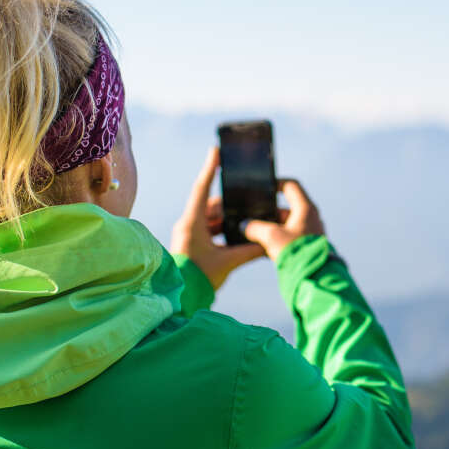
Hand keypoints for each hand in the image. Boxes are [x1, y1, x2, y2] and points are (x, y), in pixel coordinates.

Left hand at [169, 146, 263, 291]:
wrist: (179, 297)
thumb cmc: (198, 278)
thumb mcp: (227, 262)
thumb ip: (249, 251)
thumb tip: (269, 244)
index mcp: (192, 222)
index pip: (203, 189)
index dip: (210, 169)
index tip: (216, 151)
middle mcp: (187, 224)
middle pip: (211, 206)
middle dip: (230, 204)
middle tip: (246, 199)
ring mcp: (187, 234)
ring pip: (210, 219)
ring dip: (227, 220)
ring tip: (245, 220)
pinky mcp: (190, 244)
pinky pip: (208, 230)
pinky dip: (222, 230)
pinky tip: (237, 235)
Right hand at [243, 178, 326, 261]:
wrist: (315, 278)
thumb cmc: (297, 253)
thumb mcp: (272, 237)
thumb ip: (256, 228)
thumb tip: (245, 226)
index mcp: (305, 209)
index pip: (291, 186)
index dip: (276, 183)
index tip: (262, 188)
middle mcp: (310, 218)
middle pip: (286, 208)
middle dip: (267, 212)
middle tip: (251, 215)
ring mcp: (309, 232)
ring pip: (286, 224)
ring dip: (271, 227)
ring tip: (254, 232)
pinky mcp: (306, 246)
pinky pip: (289, 237)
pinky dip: (277, 239)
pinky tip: (263, 246)